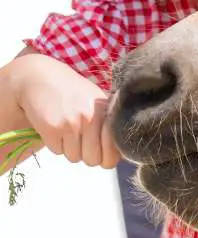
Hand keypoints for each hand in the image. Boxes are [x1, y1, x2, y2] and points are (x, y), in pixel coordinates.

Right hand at [12, 53, 119, 168]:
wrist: (41, 77)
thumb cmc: (73, 92)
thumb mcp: (98, 103)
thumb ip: (109, 126)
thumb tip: (116, 155)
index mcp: (107, 114)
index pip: (113, 154)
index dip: (106, 158)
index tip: (100, 152)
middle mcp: (92, 119)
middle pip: (93, 160)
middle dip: (86, 155)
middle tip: (80, 140)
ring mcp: (72, 124)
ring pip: (74, 157)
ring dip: (69, 148)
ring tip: (67, 129)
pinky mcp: (52, 128)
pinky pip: (57, 151)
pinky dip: (55, 143)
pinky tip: (55, 126)